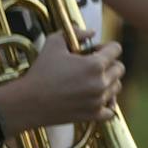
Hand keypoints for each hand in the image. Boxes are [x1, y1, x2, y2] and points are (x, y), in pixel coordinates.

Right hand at [0, 36, 122, 132]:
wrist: (28, 102)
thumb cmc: (40, 72)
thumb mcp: (53, 43)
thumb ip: (75, 33)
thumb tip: (91, 32)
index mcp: (95, 64)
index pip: (116, 49)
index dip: (106, 47)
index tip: (95, 50)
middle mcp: (101, 82)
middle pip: (119, 68)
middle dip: (109, 64)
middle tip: (92, 65)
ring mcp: (98, 100)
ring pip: (116, 87)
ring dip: (108, 82)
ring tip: (91, 81)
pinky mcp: (93, 115)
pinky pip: (110, 110)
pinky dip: (106, 104)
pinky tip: (94, 99)